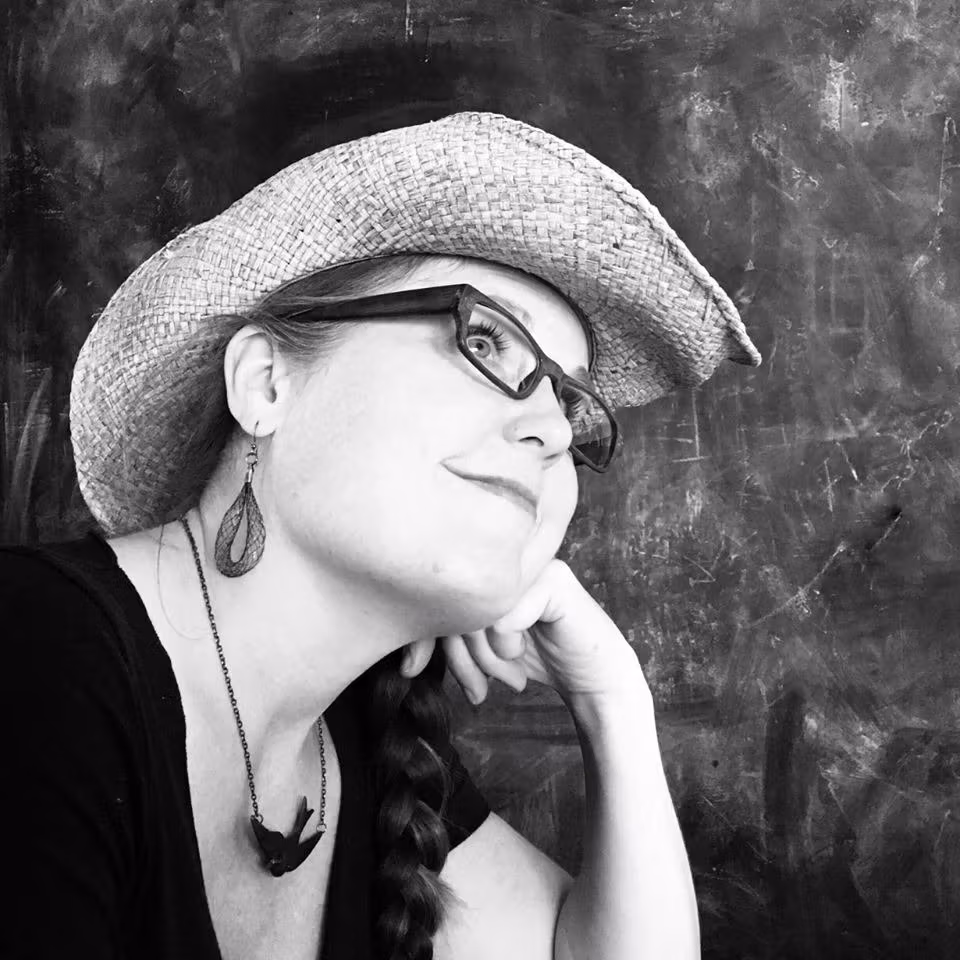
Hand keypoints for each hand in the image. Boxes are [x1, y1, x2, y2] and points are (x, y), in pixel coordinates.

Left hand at [400, 560, 648, 705]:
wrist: (593, 679)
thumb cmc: (537, 659)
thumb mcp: (480, 649)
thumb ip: (448, 640)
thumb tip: (405, 663)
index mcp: (484, 567)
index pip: (434, 592)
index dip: (418, 633)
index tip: (411, 668)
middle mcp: (505, 558)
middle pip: (452, 602)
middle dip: (459, 658)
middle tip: (478, 688)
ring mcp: (532, 565)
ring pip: (476, 611)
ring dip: (485, 659)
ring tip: (507, 677)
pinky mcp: (554, 581)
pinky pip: (504, 617)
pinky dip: (507, 647)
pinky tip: (521, 659)